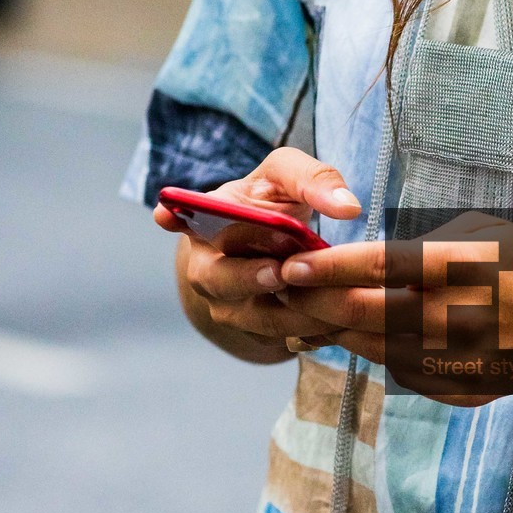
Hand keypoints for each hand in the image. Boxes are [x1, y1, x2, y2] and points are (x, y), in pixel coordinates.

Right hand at [165, 148, 368, 366]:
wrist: (275, 249)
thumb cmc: (273, 204)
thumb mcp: (286, 178)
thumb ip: (313, 180)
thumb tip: (346, 207)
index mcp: (203, 224)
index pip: (177, 220)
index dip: (172, 218)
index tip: (166, 215)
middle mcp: (207, 270)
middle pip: (220, 279)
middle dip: (249, 277)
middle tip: (278, 272)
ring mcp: (229, 308)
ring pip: (259, 316)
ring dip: (295, 310)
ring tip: (332, 302)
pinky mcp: (260, 333)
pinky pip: (287, 335)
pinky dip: (316, 328)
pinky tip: (345, 321)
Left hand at [277, 211, 512, 404]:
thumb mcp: (479, 232)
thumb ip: (420, 246)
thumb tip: (361, 262)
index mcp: (459, 267)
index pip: (378, 267)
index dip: (327, 268)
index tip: (290, 266)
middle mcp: (457, 316)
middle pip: (366, 313)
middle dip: (317, 303)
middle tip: (286, 293)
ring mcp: (458, 358)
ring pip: (374, 348)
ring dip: (339, 331)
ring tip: (314, 314)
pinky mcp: (460, 387)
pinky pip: (400, 371)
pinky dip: (377, 352)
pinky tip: (366, 337)